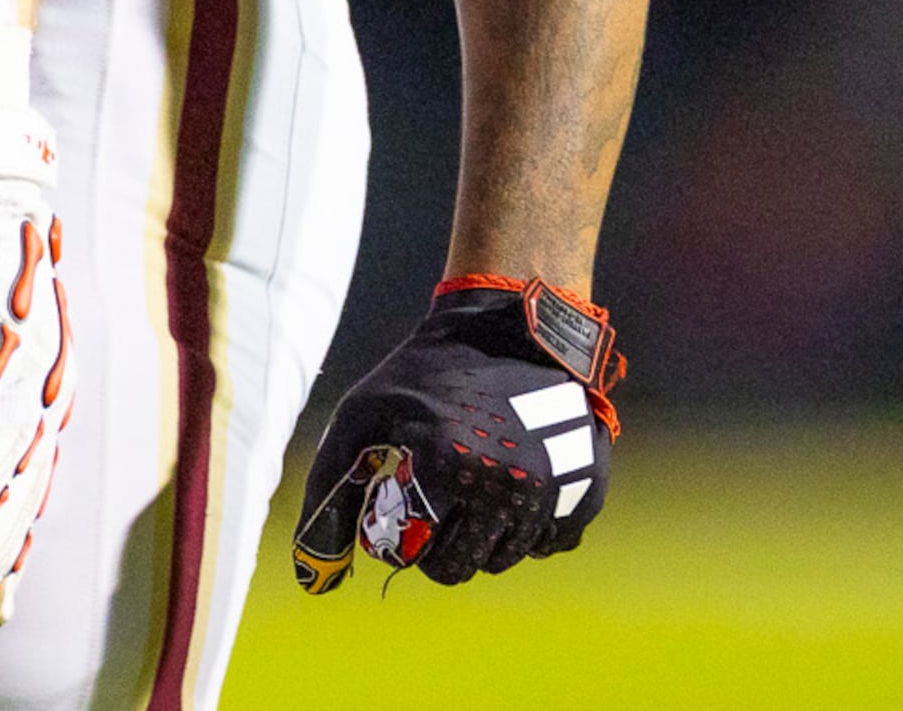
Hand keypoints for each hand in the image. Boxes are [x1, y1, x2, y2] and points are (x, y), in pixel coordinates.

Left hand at [294, 277, 621, 591]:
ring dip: (487, 537)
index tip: (404, 503)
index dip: (403, 537)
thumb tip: (315, 580)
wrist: (512, 323)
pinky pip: (554, 542)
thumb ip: (329, 492)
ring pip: (510, 556)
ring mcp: (553, 487)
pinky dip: (533, 528)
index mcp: (447, 470)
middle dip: (443, 546)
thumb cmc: (427, 371)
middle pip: (465, 566)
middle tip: (438, 507)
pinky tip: (516, 486)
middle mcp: (505, 485)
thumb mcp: (362, 415)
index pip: (418, 558)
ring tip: (474, 487)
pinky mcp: (587, 485)